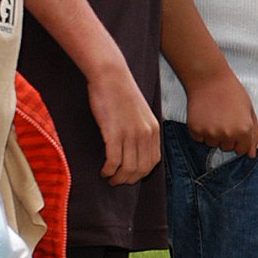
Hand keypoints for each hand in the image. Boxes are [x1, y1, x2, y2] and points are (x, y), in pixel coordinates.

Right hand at [87, 63, 160, 183]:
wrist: (111, 76)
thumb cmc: (121, 93)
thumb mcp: (141, 113)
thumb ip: (142, 130)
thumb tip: (137, 147)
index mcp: (154, 130)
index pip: (153, 161)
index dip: (141, 173)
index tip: (131, 176)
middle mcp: (146, 134)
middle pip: (141, 168)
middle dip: (129, 180)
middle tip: (117, 182)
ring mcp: (130, 134)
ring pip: (128, 168)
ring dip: (118, 178)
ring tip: (109, 178)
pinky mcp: (114, 133)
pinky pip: (114, 161)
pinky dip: (109, 170)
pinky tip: (103, 171)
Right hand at [185, 67, 257, 156]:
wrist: (209, 79)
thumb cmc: (232, 93)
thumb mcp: (249, 111)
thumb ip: (253, 134)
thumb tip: (251, 154)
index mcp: (244, 131)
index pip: (242, 151)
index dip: (240, 140)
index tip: (236, 128)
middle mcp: (228, 135)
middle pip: (227, 148)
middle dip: (226, 137)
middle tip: (224, 118)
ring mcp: (210, 133)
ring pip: (212, 144)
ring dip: (213, 134)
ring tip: (214, 115)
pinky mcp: (195, 130)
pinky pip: (199, 139)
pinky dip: (200, 130)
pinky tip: (204, 116)